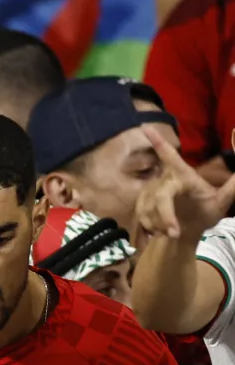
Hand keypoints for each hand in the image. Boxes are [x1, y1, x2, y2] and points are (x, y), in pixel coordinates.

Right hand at [134, 126, 234, 243]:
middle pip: (160, 197)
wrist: (184, 237)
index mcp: (183, 176)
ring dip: (161, 224)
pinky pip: (142, 215)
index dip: (159, 142)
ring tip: (173, 232)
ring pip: (150, 209)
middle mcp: (164, 180)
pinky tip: (160, 231)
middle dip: (166, 217)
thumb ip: (234, 183)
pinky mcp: (139, 204)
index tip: (146, 127)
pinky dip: (152, 226)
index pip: (169, 156)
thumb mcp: (222, 200)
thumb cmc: (204, 216)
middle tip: (174, 234)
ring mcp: (149, 192)